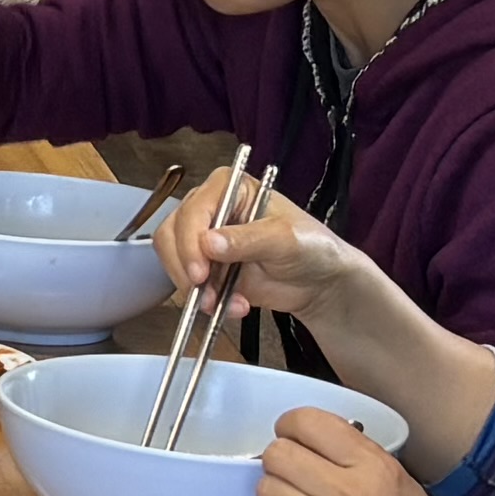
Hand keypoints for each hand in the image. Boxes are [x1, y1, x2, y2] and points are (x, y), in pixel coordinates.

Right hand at [156, 166, 372, 327]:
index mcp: (230, 188)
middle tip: (202, 291)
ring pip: (175, 260)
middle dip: (185, 266)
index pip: (194, 208)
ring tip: (221, 305)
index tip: (199, 271)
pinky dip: (206, 300)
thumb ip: (248, 239)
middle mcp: (212, 209)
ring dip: (194, 288)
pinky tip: (236, 307)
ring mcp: (207, 241)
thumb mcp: (285, 239)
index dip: (190, 239)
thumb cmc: (312, 248)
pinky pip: (191, 285)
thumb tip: (208, 242)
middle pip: (173, 232)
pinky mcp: (209, 269)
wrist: (321, 284)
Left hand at [249, 410, 490, 495]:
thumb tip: (310, 437)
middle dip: (280, 461)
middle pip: (277, 454)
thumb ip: (357, 455)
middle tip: (295, 476)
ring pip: (265, 489)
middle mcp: (346, 494)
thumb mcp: (400, 482)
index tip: (293, 437)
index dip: (291, 426)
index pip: (308, 422)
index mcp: (374, 468)